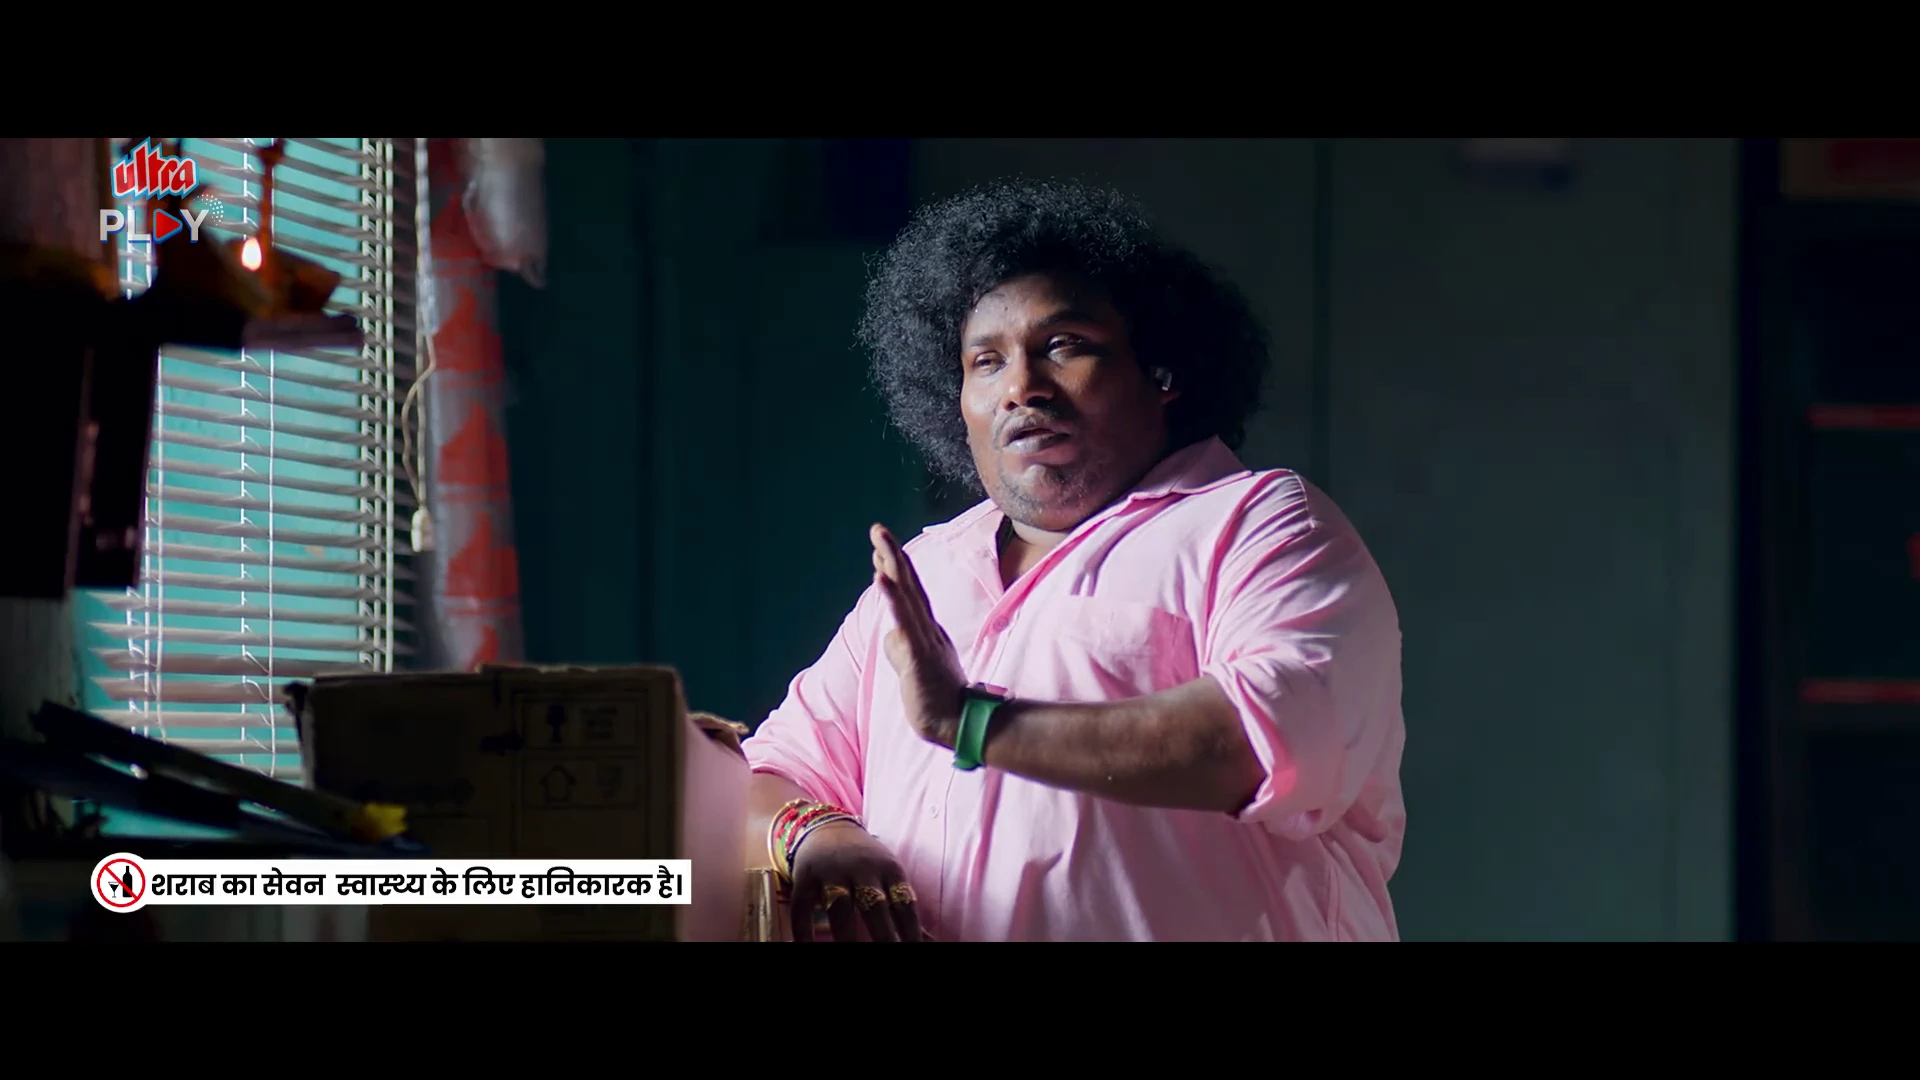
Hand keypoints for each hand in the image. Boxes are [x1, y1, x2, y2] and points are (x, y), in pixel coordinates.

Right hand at [788, 820, 923, 941]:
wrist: (826, 827)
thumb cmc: (866, 860)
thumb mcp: (889, 874)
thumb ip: (904, 907)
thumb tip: (928, 941)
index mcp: (888, 869)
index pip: (904, 903)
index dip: (911, 930)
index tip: (914, 948)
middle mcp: (861, 868)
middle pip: (874, 904)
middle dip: (883, 934)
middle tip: (890, 950)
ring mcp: (831, 872)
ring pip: (839, 905)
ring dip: (845, 935)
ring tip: (850, 952)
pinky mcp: (804, 878)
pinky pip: (802, 907)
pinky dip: (803, 930)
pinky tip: (807, 946)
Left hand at [871, 523, 966, 747]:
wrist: (954, 724)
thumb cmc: (935, 697)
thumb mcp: (913, 667)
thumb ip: (901, 647)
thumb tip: (889, 635)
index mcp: (927, 630)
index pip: (910, 593)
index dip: (896, 568)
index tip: (881, 547)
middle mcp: (927, 628)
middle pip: (909, 584)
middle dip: (892, 554)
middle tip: (878, 528)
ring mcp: (924, 639)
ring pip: (906, 596)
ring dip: (892, 565)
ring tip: (879, 540)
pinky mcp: (918, 654)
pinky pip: (903, 621)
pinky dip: (892, 598)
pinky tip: (881, 578)